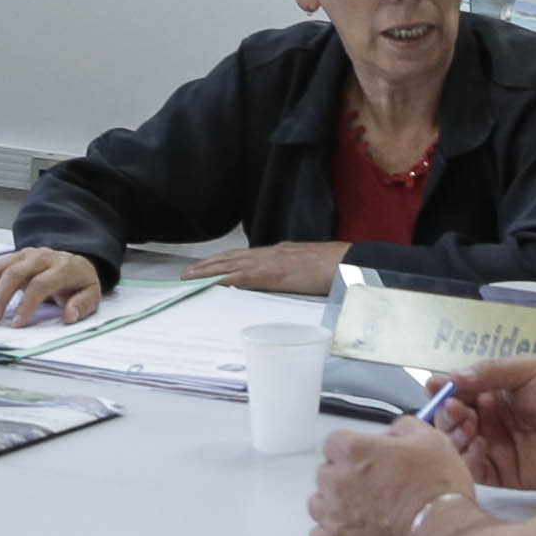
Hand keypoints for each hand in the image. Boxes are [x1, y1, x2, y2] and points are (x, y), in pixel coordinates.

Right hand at [0, 248, 102, 326]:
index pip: (40, 284)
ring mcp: (26, 254)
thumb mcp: (91, 295)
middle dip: (0, 299)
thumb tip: (69, 315)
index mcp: (63, 267)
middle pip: (14, 273)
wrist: (74, 263)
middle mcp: (42, 257)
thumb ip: (82, 306)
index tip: (17, 324)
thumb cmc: (79, 283)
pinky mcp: (14, 257)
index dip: (27, 304)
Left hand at [182, 240, 348, 295]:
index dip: (223, 261)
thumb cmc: (334, 266)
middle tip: (187, 272)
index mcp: (278, 253)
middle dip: (208, 265)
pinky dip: (227, 278)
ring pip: (232, 264)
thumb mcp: (307, 266)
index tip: (207, 266)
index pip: (243, 256)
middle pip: (231, 257)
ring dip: (210, 270)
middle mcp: (271, 253)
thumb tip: (282, 277)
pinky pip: (244, 275)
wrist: (348, 262)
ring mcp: (272, 261)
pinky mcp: (275, 273)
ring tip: (191, 276)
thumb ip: (292, 270)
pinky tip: (214, 282)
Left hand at [307, 416, 479, 535]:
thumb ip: (403, 428)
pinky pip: (319, 534)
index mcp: (354, 451)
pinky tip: (353, 529)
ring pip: (318, 502)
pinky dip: (332, 532)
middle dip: (345, 476)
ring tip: (362, 508)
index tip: (364, 457)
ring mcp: (334, 513)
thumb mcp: (430, 439)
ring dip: (335, 503)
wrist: (441, 532)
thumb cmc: (436, 490)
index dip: (352, 449)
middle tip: (372, 485)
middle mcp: (337, 480)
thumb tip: (394, 431)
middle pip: (326, 472)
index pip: (334, 442)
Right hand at [436, 357, 535, 490]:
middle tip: (455, 409)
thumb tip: (450, 379)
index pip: (457, 394)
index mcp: (493, 394)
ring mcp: (495, 448)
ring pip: (458, 446)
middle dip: (447, 415)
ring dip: (455, 435)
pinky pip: (476, 470)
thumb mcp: (529, 370)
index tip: (437, 387)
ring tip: (468, 425)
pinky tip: (480, 445)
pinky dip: (469, 459)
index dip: (444, 391)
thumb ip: (489, 373)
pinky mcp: (504, 474)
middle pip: (452, 422)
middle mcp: (490, 421)